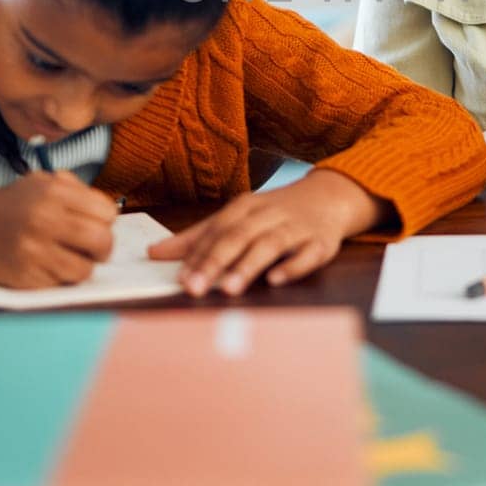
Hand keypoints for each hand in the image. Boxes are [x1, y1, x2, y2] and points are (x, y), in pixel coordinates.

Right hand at [0, 171, 117, 287]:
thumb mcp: (41, 183)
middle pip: (103, 241)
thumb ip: (76, 191)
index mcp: (54, 193)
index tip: (95, 223)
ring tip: (67, 257)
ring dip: (81, 266)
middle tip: (92, 248)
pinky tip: (47, 265)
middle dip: (103, 248)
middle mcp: (45, 220)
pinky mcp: (25, 276)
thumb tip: (110, 212)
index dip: (105, 220)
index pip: (107, 212)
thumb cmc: (10, 205)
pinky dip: (59, 278)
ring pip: (85, 269)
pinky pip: (61, 284)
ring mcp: (35, 250)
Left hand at [146, 168, 385, 296]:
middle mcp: (270, 214)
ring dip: (249, 266)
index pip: (218, 229)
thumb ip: (197, 237)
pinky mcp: (321, 242)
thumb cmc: (275, 212)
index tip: (181, 278)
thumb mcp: (237, 217)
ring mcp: (297, 227)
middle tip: (196, 288)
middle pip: (240, 235)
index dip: (199, 254)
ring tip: (229, 288)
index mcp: (246, 207)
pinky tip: (275, 280)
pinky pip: (308, 255)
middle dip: (216, 261)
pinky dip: (292, 266)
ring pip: (270, 244)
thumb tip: (154, 253)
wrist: (330, 196)